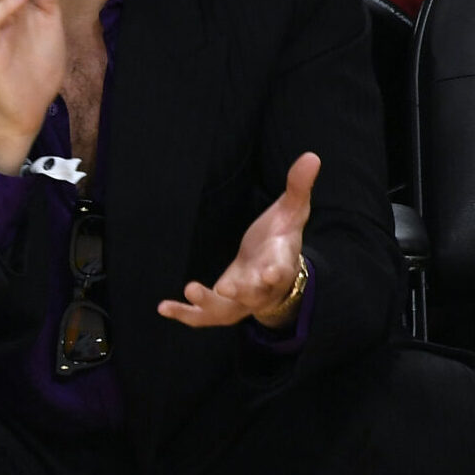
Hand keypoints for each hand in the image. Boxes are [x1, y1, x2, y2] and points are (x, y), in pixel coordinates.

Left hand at [159, 152, 319, 328]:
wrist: (273, 271)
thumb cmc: (280, 238)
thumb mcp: (290, 211)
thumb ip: (297, 187)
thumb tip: (312, 156)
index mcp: (280, 263)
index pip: (281, 269)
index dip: (276, 272)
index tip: (270, 273)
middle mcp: (263, 288)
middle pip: (254, 295)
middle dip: (241, 292)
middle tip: (226, 287)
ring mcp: (242, 301)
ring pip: (228, 311)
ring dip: (208, 305)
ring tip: (189, 290)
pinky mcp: (224, 307)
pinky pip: (205, 318)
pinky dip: (186, 315)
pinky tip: (162, 307)